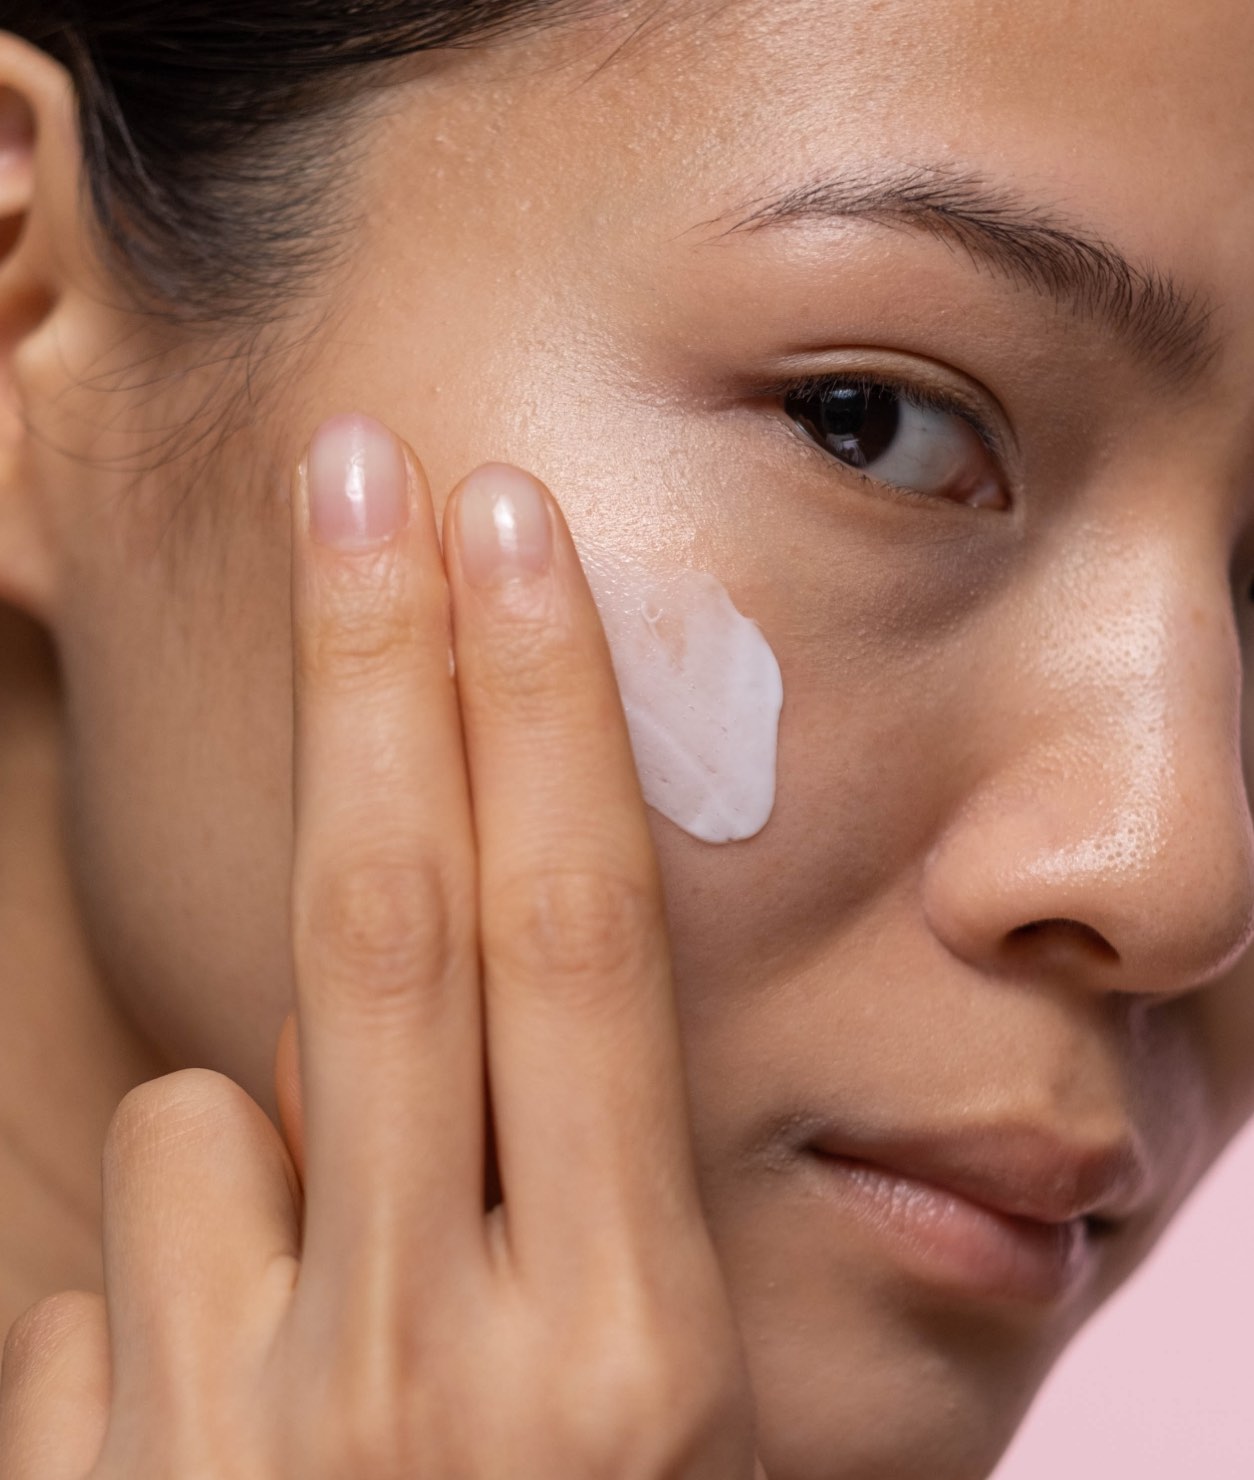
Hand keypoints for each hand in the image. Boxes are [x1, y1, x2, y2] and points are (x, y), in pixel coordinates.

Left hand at [0, 415, 761, 1477]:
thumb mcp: (624, 1425)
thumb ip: (534, 1224)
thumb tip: (372, 1065)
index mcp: (635, 1352)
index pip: (580, 940)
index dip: (538, 711)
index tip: (506, 528)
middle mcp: (459, 1371)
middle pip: (398, 919)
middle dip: (379, 666)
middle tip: (360, 470)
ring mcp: (258, 1434)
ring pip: (212, 1117)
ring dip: (251, 1155)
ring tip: (309, 1315)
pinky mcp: (100, 1472)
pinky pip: (116, 1267)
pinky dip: (161, 1295)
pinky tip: (207, 1423)